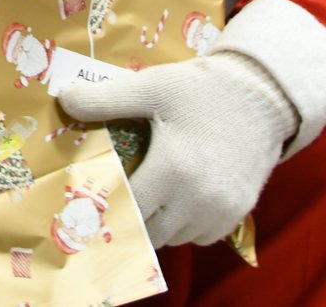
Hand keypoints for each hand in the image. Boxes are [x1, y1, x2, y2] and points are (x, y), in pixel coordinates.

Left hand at [59, 52, 297, 248]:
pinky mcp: (240, 212)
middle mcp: (198, 199)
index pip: (127, 208)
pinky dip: (187, 226)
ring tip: (148, 197)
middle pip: (149, 231)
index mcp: (173, 170)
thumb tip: (64, 101)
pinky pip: (203, 236)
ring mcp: (222, 210)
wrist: (262, 95)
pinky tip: (179, 199)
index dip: (107, 206)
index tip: (91, 200)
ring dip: (159, 224)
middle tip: (116, 200)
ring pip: (176, 237)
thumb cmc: (202, 90)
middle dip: (130, 218)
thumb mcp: (151, 87)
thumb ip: (105, 99)